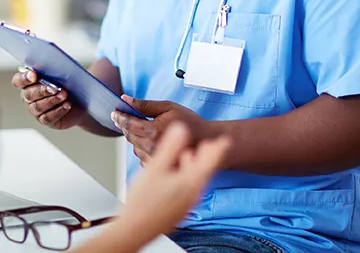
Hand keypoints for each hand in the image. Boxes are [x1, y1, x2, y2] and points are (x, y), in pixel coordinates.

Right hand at [11, 69, 84, 129]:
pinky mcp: (46, 120)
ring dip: (52, 100)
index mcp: (29, 82)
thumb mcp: (63, 74)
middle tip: (54, 88)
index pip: (18, 81)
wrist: (81, 102)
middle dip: (42, 90)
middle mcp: (29, 97)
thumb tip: (55, 65)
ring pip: (38, 107)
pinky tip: (67, 105)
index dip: (24, 78)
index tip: (34, 75)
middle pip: (29, 95)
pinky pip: (48, 118)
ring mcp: (36, 110)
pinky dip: (58, 111)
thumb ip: (55, 69)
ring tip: (64, 95)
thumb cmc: (69, 84)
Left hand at [112, 95, 211, 166]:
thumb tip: (126, 99)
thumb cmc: (190, 122)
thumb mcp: (168, 107)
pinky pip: (141, 155)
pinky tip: (152, 141)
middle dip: (125, 125)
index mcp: (154, 131)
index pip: (128, 124)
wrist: (206, 141)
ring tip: (144, 129)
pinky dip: (142, 147)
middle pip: (129, 135)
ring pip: (134, 146)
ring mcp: (153, 158)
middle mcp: (151, 147)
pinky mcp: (156, 166)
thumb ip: (145, 105)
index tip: (114, 112)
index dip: (119, 116)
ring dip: (134, 137)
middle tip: (123, 117)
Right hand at [114, 122, 229, 244]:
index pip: (211, 161)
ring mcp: (186, 203)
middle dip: (204, 155)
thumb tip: (181, 129)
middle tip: (208, 144)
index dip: (218, 148)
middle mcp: (193, 194)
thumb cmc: (143, 202)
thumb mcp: (156, 168)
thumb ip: (170, 147)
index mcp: (191, 182)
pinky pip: (187, 188)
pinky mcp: (177, 209)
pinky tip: (173, 172)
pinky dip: (185, 175)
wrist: (134, 230)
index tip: (225, 139)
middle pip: (204, 170)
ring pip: (194, 179)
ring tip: (187, 154)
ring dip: (193, 165)